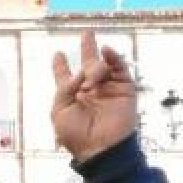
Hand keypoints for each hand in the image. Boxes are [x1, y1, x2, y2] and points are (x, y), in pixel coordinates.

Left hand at [50, 31, 137, 161]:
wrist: (100, 149)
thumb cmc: (75, 135)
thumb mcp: (59, 110)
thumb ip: (64, 88)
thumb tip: (80, 72)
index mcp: (72, 97)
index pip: (66, 78)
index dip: (61, 66)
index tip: (58, 55)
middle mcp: (91, 91)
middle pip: (88, 65)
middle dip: (87, 49)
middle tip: (86, 33)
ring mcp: (108, 90)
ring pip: (102, 67)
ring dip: (94, 67)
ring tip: (90, 80)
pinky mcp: (124, 91)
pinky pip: (120, 70)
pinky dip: (114, 58)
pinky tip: (107, 50)